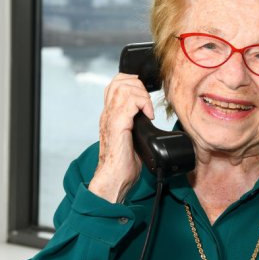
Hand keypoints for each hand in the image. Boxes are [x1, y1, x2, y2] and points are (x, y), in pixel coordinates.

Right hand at [88, 73, 154, 203]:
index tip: (146, 97)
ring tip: (148, 109)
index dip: (132, 83)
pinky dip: (143, 104)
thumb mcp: (132, 139)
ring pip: (124, 87)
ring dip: (142, 94)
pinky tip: (148, 116)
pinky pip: (129, 102)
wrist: (114, 178)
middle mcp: (108, 113)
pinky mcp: (117, 125)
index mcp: (110, 115)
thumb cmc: (123, 164)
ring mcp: (111, 118)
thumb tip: (150, 120)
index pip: (116, 85)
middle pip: (119, 81)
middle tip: (148, 102)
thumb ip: (137, 125)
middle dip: (139, 85)